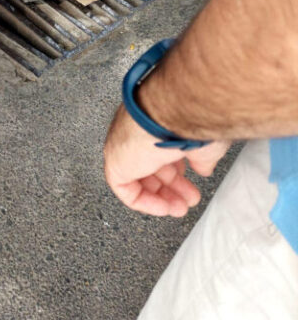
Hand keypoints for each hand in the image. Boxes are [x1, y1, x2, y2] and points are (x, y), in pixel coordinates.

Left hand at [104, 104, 230, 216]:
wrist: (176, 111)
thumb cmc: (190, 116)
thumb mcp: (204, 140)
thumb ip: (202, 157)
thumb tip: (204, 168)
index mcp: (153, 118)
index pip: (158, 147)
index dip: (175, 167)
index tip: (190, 179)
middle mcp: (135, 129)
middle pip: (149, 164)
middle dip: (171, 186)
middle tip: (188, 199)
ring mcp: (122, 143)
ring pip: (137, 177)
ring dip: (161, 196)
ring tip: (180, 208)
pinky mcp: (115, 160)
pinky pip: (124, 188)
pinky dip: (144, 201)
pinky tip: (163, 207)